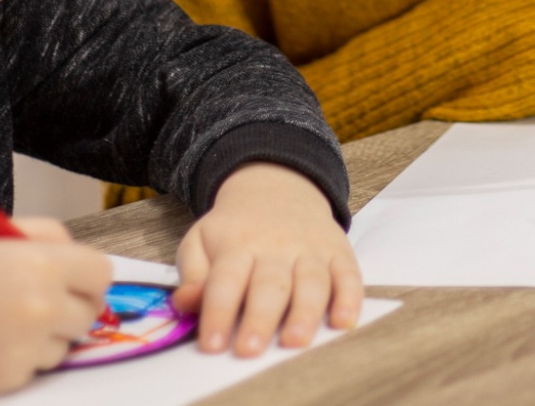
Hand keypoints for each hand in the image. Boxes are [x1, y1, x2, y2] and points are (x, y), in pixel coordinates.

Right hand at [0, 216, 111, 399]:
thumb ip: (40, 235)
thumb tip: (71, 251)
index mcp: (40, 264)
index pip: (100, 273)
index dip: (83, 272)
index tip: (69, 274)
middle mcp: (40, 309)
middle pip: (88, 313)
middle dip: (68, 304)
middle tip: (35, 297)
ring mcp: (25, 350)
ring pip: (62, 346)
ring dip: (43, 335)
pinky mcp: (6, 381)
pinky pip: (32, 368)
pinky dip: (16, 357)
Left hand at [172, 162, 362, 356]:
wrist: (276, 184)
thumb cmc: (235, 227)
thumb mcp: (202, 240)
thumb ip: (193, 274)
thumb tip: (184, 303)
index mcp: (237, 243)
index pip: (225, 279)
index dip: (218, 312)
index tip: (212, 344)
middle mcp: (276, 245)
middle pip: (270, 284)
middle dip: (260, 318)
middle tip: (250, 350)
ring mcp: (311, 248)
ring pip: (312, 281)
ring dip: (305, 312)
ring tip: (294, 341)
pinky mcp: (339, 252)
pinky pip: (349, 275)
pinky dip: (349, 298)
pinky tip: (343, 321)